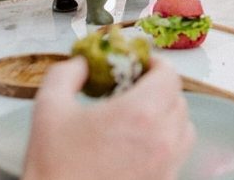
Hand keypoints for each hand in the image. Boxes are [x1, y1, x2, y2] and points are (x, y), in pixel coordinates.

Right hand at [23, 57, 194, 179]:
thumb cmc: (55, 169)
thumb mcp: (49, 108)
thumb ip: (67, 74)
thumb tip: (81, 64)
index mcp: (139, 114)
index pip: (170, 76)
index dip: (156, 64)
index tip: (141, 64)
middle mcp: (161, 140)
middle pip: (178, 100)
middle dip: (159, 89)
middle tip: (134, 89)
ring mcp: (165, 167)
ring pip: (184, 129)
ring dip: (167, 116)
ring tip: (139, 117)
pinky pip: (177, 156)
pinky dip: (166, 143)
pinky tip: (138, 145)